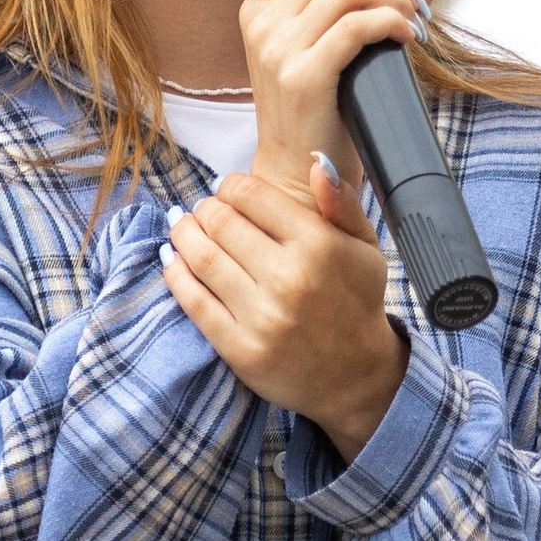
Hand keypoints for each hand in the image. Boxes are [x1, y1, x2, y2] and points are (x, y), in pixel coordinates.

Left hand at [163, 156, 409, 459]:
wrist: (356, 378)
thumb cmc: (358, 304)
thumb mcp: (365, 248)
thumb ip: (342, 203)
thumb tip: (318, 162)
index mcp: (318, 245)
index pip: (251, 194)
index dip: (230, 186)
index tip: (227, 190)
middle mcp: (289, 278)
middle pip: (220, 222)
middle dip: (205, 209)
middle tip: (203, 211)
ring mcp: (262, 316)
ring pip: (201, 257)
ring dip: (183, 234)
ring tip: (183, 228)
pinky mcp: (241, 349)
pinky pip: (194, 301)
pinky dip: (176, 275)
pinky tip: (174, 261)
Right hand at [237, 0, 444, 210]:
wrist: (298, 177)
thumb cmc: (321, 112)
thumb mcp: (333, 48)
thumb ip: (374, 1)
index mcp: (260, 8)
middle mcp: (262, 23)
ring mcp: (277, 50)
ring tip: (411, 18)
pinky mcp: (302, 77)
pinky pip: (358, 26)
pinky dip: (392, 21)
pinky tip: (406, 37)